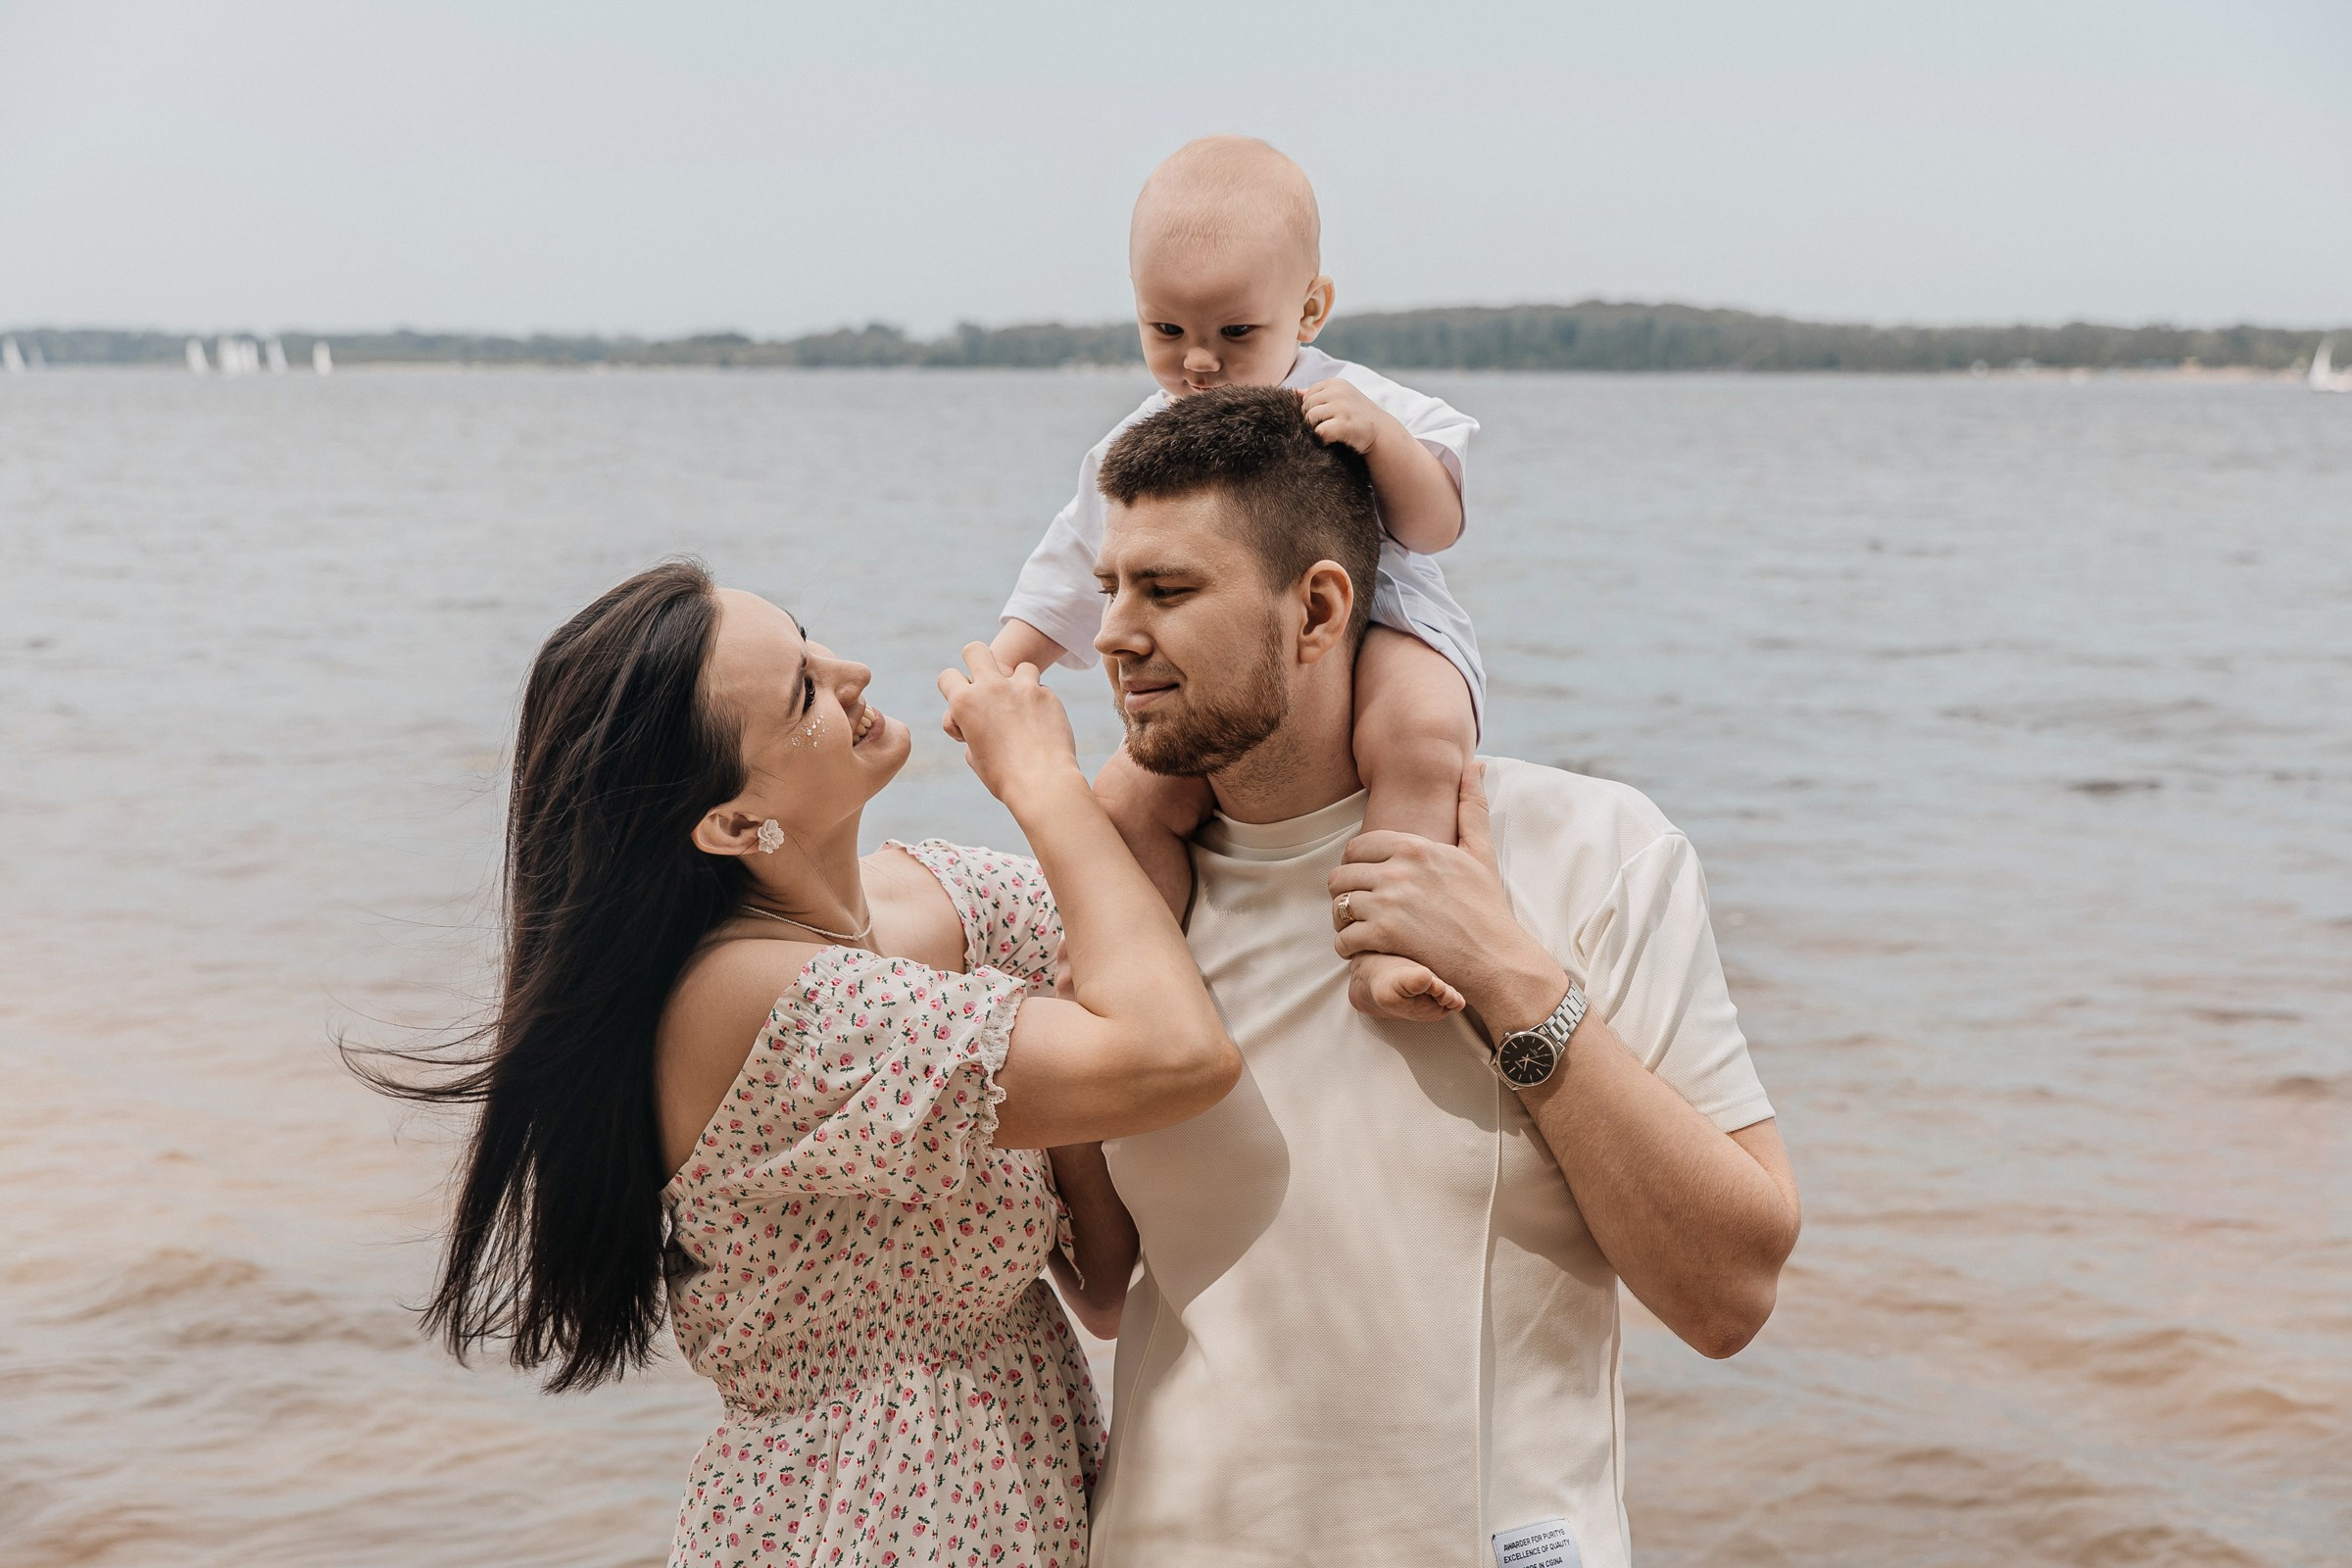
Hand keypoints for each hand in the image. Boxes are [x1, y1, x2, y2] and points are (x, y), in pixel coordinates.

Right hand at [936, 642, 1081, 807]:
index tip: (962, 702)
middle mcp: (990, 688)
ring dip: (1019, 682)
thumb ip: (974, 730)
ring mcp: (1022, 687)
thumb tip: (981, 722)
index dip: (952, 689)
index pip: (947, 676)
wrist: (1042, 784)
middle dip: (977, 660)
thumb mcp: (975, 756)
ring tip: (1024, 708)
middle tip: (985, 680)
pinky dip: (1040, 703)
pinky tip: (1043, 726)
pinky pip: (1041, 690)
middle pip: (975, 650)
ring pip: (1020, 666)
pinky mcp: (1047, 695)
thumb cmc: (1003, 777)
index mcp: (964, 703)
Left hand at [1299, 378, 1393, 455]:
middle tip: (1327, 428)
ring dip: (1316, 430)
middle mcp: (1338, 392)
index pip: (1307, 396)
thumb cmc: (1356, 416)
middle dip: (1312, 420)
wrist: (1381, 432)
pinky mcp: (1344, 424)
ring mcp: (1341, 407)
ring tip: (1329, 433)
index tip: (1326, 418)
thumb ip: (1317, 394)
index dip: (1312, 410)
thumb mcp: (1339, 398)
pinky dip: (1323, 439)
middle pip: (1306, 407)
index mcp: (1335, 383)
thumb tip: (1293, 392)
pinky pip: (1319, 432)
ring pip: (1310, 419)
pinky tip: (1332, 441)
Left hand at [1327, 762, 1569, 1033]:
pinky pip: (1344, 937)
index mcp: (1415, 847)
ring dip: (1343, 920)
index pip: (1357, 847)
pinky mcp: (1385, 936)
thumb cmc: (1488, 907)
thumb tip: (1476, 765)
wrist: (1497, 958)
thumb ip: (1471, 806)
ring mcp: (1389, 903)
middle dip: (1346, 892)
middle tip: (1359, 908)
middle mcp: (1398, 870)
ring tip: (1357, 928)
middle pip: (1341, 875)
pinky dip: (1347, 946)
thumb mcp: (1481, 852)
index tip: (1368, 882)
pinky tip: (1361, 949)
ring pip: (1338, 905)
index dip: (1357, 866)